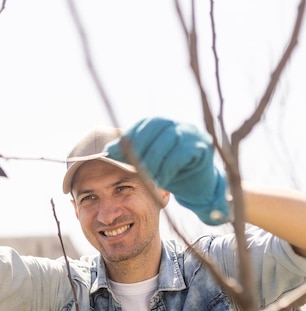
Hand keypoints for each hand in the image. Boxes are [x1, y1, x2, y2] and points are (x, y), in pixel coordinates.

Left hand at [106, 117, 228, 224]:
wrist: (197, 187)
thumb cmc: (168, 173)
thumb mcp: (145, 163)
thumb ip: (129, 155)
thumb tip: (108, 150)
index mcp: (161, 124)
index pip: (143, 124)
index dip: (129, 137)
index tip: (114, 152)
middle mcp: (176, 123)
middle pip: (156, 126)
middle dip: (140, 148)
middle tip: (134, 168)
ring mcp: (191, 132)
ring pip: (169, 139)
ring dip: (154, 161)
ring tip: (147, 178)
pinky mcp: (202, 145)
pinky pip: (181, 153)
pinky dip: (167, 168)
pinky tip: (161, 181)